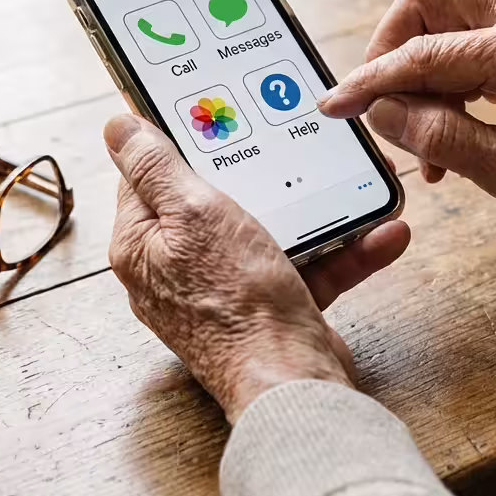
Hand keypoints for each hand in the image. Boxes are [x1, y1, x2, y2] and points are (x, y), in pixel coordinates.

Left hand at [104, 114, 410, 421]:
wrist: (292, 380)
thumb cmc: (236, 301)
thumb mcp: (193, 212)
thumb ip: (154, 167)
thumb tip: (115, 127)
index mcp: (142, 245)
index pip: (148, 177)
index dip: (180, 142)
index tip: (213, 114)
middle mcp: (176, 270)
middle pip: (215, 201)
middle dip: (263, 174)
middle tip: (293, 142)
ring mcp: (225, 292)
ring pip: (271, 232)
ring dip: (320, 212)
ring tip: (354, 186)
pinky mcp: (269, 311)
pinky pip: (307, 267)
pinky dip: (343, 251)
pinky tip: (381, 232)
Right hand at [319, 0, 495, 269]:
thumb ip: (440, 137)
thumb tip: (381, 111)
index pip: (422, 54)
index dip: (369, 81)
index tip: (333, 105)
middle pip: (424, 2)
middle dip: (388, 52)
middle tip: (379, 110)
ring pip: (438, 16)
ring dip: (414, 71)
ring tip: (422, 140)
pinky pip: (461, 37)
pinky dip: (440, 76)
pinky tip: (445, 130)